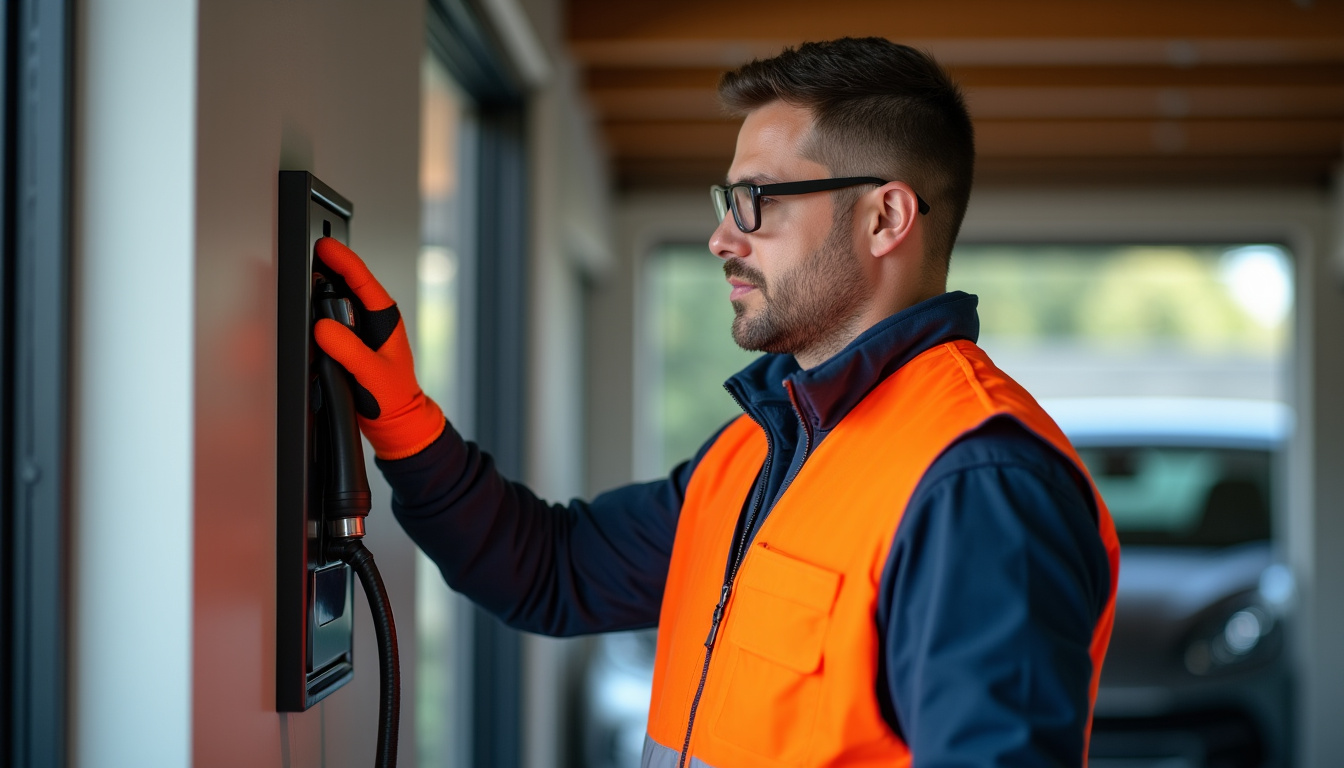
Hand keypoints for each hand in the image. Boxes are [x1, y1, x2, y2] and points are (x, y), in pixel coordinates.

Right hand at [312, 237, 444, 459]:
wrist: (395, 422)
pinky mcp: (346, 345)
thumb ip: (350, 351)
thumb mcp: (372, 374)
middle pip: (343, 285)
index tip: (323, 247)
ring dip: (317, 294)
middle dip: (324, 270)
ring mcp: (358, 332)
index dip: (343, 259)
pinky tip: (302, 320)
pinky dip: (313, 320)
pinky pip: (326, 326)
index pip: (362, 280)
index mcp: (385, 319)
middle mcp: (372, 321)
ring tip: (298, 285)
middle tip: (304, 260)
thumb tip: (324, 328)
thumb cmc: (395, 397)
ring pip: (332, 304)